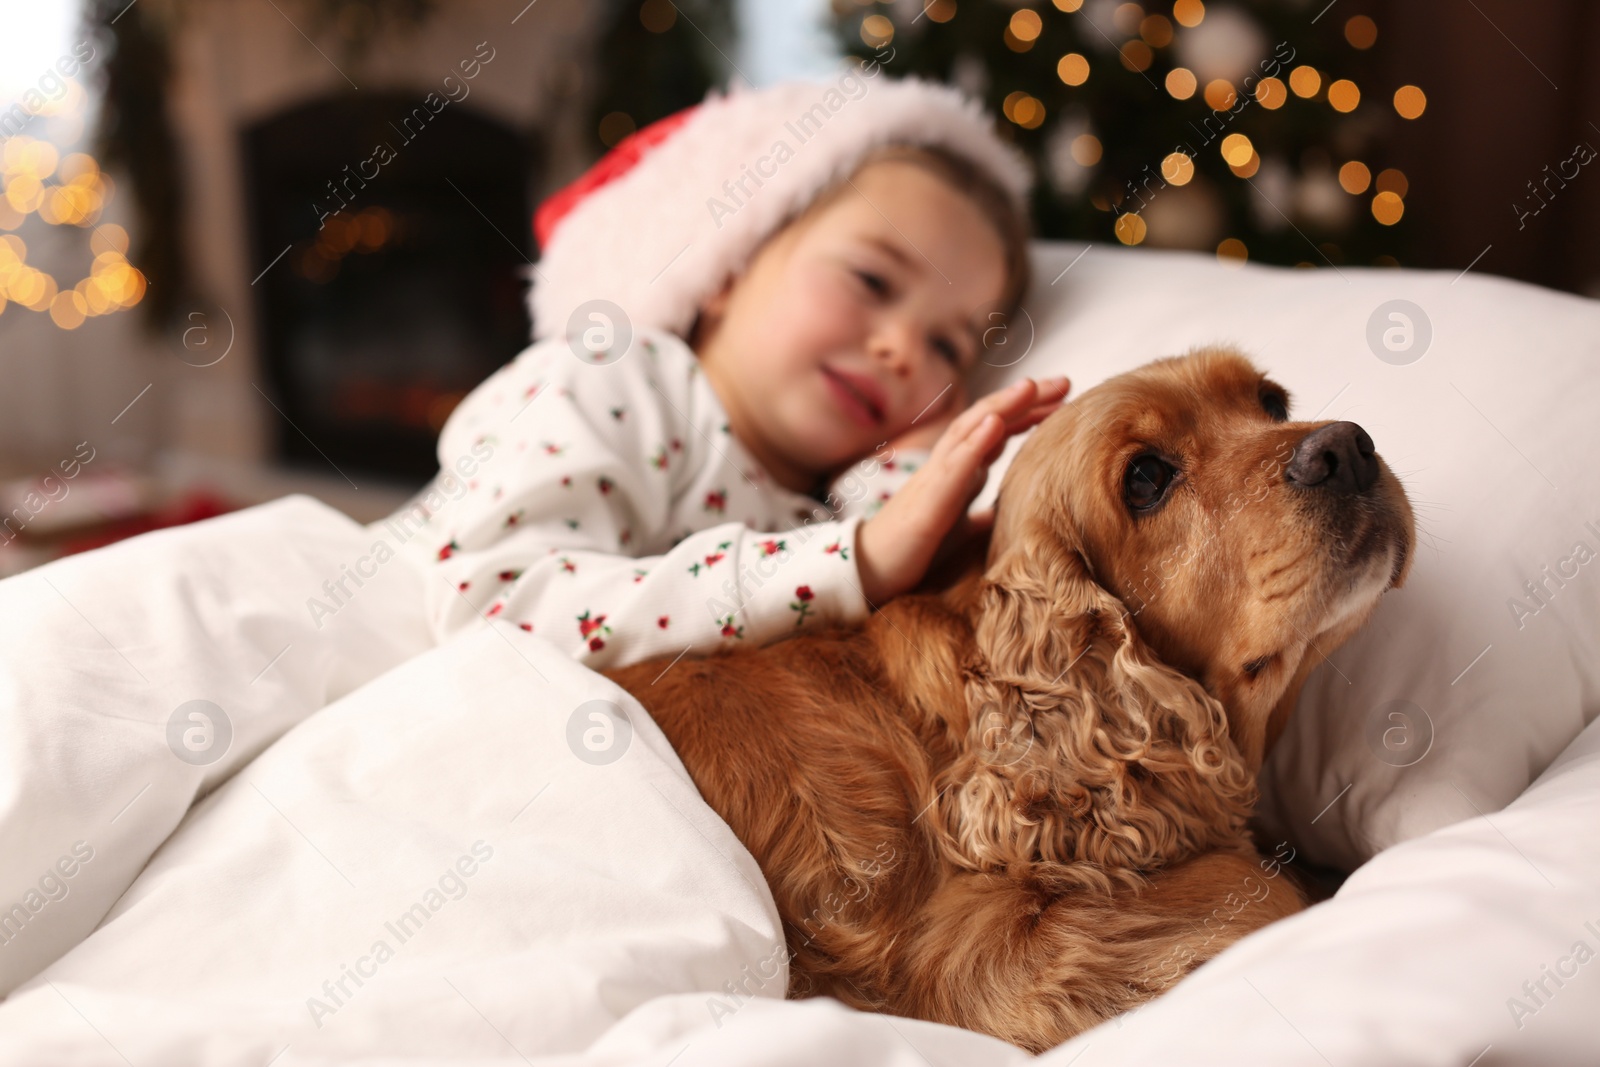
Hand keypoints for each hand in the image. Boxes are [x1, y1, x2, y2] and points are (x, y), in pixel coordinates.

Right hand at [855, 375, 1070, 605]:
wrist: (870, 571)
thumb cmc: (911, 549)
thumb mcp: (956, 531)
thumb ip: (976, 517)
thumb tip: (998, 515)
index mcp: (957, 473)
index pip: (997, 432)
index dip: (1029, 413)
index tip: (1065, 401)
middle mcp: (947, 466)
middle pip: (988, 420)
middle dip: (1026, 400)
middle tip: (1066, 383)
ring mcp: (935, 478)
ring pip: (969, 431)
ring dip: (1001, 407)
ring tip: (1031, 386)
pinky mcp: (928, 500)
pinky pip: (954, 465)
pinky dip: (976, 441)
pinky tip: (996, 423)